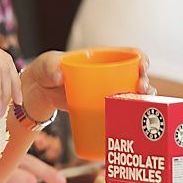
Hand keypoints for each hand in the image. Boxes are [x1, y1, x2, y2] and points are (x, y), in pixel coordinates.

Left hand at [21, 49, 153, 122]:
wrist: (38, 92)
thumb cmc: (46, 70)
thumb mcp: (48, 64)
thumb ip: (51, 66)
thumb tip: (59, 77)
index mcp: (101, 59)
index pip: (129, 55)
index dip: (141, 59)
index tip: (142, 67)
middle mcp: (108, 75)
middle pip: (135, 78)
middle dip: (145, 84)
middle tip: (141, 90)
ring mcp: (105, 93)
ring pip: (130, 97)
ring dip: (141, 103)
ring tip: (141, 109)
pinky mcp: (99, 110)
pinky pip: (117, 114)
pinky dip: (124, 120)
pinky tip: (129, 127)